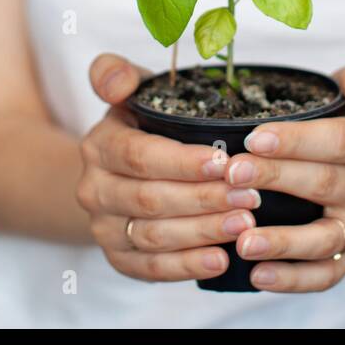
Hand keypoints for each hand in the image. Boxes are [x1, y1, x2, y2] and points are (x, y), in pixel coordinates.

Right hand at [76, 53, 260, 281]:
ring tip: (245, 225)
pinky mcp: (118, 258)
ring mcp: (104, 228)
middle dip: (204, 199)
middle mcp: (94, 189)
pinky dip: (187, 267)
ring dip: (203, 232)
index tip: (225, 162)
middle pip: (150, 199)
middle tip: (250, 195)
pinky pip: (151, 269)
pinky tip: (221, 260)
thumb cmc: (141, 126)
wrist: (113, 174)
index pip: (139, 155)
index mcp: (99, 146)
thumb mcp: (132, 92)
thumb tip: (116, 83)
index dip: (182, 162)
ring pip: (154, 236)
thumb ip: (118, 75)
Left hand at [224, 65, 344, 291]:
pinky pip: (324, 275)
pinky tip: (258, 276)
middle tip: (232, 176)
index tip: (254, 137)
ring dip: (283, 242)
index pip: (339, 140)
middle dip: (276, 179)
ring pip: (324, 238)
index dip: (297, 140)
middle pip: (324, 184)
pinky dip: (293, 280)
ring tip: (243, 241)